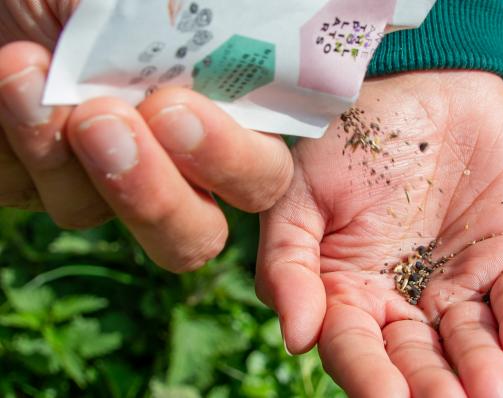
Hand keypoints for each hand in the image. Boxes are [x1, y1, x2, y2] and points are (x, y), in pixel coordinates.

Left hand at [0, 1, 292, 271]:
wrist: (9, 2)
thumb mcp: (137, 1)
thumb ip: (186, 27)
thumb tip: (210, 38)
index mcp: (220, 118)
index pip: (261, 171)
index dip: (233, 161)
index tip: (174, 110)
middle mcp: (176, 164)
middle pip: (197, 235)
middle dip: (157, 198)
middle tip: (105, 123)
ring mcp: (112, 184)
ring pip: (98, 217)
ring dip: (67, 154)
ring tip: (29, 70)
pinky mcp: (50, 187)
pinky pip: (41, 196)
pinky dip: (24, 142)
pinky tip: (14, 81)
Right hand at [256, 71, 502, 396]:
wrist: (411, 79)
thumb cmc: (343, 137)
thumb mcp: (297, 195)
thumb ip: (288, 265)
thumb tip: (296, 337)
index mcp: (346, 287)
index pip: (355, 346)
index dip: (368, 375)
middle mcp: (401, 294)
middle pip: (415, 357)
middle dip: (430, 386)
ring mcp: (455, 277)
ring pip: (467, 340)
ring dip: (480, 371)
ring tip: (491, 394)